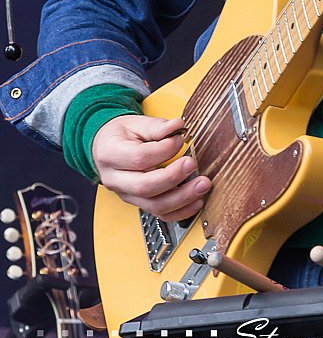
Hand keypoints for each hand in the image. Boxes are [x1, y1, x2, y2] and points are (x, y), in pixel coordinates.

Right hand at [91, 114, 210, 221]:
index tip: (180, 140)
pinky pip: (160, 214)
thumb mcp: (134, 123)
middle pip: (145, 186)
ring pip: (154, 205)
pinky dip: (181, 211)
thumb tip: (177, 126)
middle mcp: (116, 179)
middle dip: (173, 177)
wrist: (106, 148)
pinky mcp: (139, 203)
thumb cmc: (120, 135)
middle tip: (192, 164)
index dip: (163, 150)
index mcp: (111, 154)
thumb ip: (156, 126)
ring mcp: (127, 195)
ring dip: (182, 198)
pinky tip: (196, 202)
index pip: (139, 157)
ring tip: (202, 185)